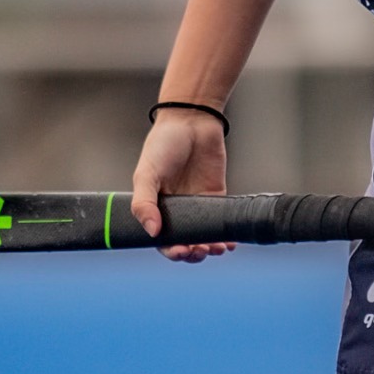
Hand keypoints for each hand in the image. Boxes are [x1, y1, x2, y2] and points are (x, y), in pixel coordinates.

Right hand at [130, 110, 234, 262]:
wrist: (192, 120)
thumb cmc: (163, 144)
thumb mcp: (146, 173)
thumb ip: (144, 203)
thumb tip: (152, 232)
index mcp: (156, 207)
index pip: (162, 238)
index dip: (170, 250)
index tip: (180, 251)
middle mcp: (176, 209)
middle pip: (185, 241)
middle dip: (192, 252)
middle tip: (199, 251)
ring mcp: (197, 204)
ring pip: (203, 235)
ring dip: (209, 247)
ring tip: (216, 248)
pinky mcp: (216, 195)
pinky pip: (220, 221)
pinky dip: (225, 234)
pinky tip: (229, 242)